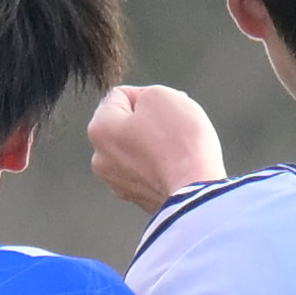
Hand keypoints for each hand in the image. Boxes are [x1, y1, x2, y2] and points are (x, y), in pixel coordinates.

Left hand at [88, 82, 222, 216]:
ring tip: (179, 150)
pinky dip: (162, 167)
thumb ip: (143, 95)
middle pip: (127, 126)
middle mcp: (100, 159)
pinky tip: (178, 169)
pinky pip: (150, 173)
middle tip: (175, 127)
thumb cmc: (178, 140)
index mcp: (99, 129)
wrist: (196, 190)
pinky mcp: (139, 200)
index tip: (166, 108)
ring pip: (139, 150)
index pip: (121, 96)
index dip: (147, 95)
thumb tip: (143, 111)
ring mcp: (118, 183)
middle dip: (150, 121)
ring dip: (157, 144)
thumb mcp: (160, 96)